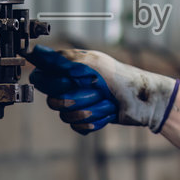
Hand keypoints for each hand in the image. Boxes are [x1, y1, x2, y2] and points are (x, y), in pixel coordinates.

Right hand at [26, 46, 178, 133]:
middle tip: (95, 91)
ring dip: (89, 110)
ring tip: (105, 103)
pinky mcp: (86, 118)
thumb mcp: (93, 63)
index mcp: (70, 68)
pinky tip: (106, 113)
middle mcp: (71, 85)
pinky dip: (94, 121)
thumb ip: (62, 60)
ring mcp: (79, 102)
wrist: (145, 102)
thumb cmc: (121, 78)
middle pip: (52, 100)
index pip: (42, 78)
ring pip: (65, 115)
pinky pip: (77, 126)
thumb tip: (35, 52)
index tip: (69, 81)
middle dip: (75, 98)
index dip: (53, 83)